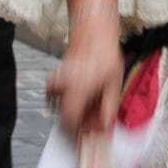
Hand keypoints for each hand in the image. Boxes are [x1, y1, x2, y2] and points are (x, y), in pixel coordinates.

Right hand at [48, 0, 123, 134]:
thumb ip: (108, 109)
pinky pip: (55, 98)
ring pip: (60, 108)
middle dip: (79, 123)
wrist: (92, 34)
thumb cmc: (105, 57)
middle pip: (64, 118)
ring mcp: (56, 82)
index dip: (79, 132)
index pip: (69, 122)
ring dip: (74, 111)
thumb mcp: (114, 85)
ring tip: (90, 104)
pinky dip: (66, 101)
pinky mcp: (54, 78)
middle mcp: (62, 87)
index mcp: (77, 89)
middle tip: (94, 119)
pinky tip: (81, 94)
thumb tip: (104, 128)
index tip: (90, 134)